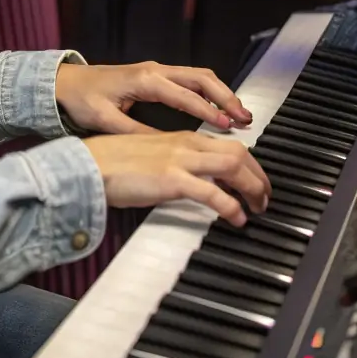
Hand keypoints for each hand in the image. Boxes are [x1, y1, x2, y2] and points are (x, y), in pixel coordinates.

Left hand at [55, 59, 252, 134]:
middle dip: (225, 96)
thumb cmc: (83, 100)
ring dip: (221, 92)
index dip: (207, 110)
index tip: (226, 125)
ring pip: (199, 76)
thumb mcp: (106, 121)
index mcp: (145, 80)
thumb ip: (137, 134)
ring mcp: (157, 71)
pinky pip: (191, 79)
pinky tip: (219, 108)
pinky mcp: (157, 76)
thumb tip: (167, 148)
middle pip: (200, 78)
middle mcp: (155, 71)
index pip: (185, 94)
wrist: (66, 83)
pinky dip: (210, 91)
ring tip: (239, 114)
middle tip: (244, 117)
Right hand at [83, 131, 270, 222]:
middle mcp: (186, 144)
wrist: (90, 165)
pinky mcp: (173, 180)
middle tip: (266, 198)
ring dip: (254, 189)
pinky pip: (214, 193)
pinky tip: (237, 219)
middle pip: (240, 153)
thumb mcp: (152, 157)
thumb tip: (194, 181)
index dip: (250, 164)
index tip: (256, 181)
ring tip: (259, 208)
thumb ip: (175, 164)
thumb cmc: (113, 163)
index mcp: (182, 138)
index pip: (228, 145)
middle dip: (260, 176)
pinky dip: (232, 207)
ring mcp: (181, 160)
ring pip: (234, 166)